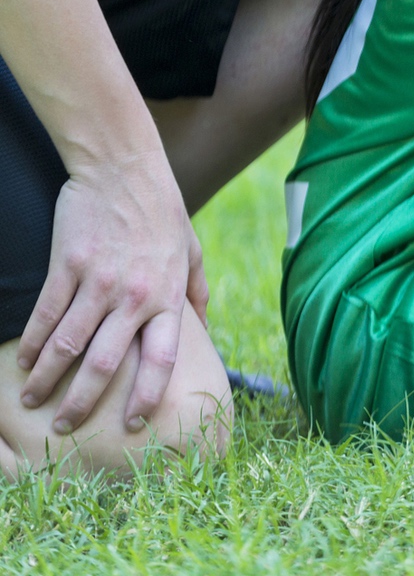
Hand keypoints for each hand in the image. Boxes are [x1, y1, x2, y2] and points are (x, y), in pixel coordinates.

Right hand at [15, 156, 205, 434]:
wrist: (124, 169)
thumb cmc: (162, 211)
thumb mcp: (192, 251)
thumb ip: (197, 293)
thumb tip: (205, 330)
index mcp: (167, 296)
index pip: (162, 358)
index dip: (147, 395)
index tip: (132, 424)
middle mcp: (134, 295)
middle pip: (107, 364)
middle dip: (83, 402)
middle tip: (66, 428)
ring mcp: (98, 282)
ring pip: (68, 345)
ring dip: (46, 379)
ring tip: (33, 401)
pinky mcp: (67, 267)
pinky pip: (45, 315)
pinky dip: (31, 343)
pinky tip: (22, 362)